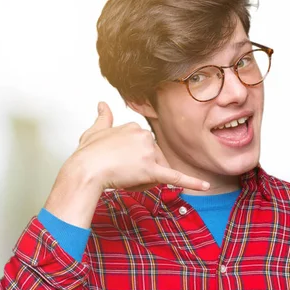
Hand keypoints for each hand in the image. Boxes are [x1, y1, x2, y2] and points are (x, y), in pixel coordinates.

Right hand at [70, 102, 209, 191]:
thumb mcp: (95, 131)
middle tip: (119, 173)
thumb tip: (102, 104)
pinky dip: (191, 182)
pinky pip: (175, 177)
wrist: (84, 171)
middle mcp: (144, 136)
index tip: (117, 163)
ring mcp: (149, 152)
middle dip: (141, 171)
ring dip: (144, 180)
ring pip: (157, 171)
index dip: (132, 160)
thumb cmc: (87, 155)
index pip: (144, 148)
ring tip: (124, 179)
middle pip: (154, 159)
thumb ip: (103, 117)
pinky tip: (204, 186)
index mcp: (134, 127)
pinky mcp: (151, 170)